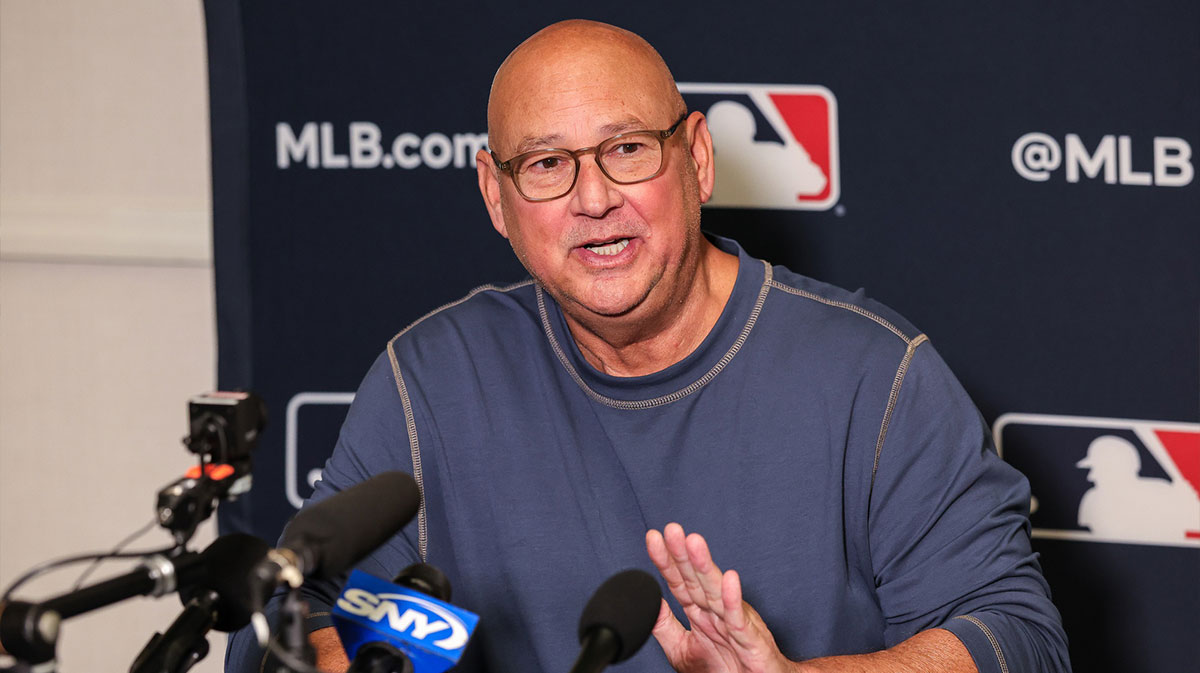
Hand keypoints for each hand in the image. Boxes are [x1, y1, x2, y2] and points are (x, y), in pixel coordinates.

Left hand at [645, 523, 795, 672]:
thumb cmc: (723, 669)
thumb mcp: (682, 648)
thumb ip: (664, 624)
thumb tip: (645, 599)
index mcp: (700, 612)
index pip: (679, 582)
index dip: (666, 561)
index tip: (653, 538)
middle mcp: (716, 612)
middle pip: (696, 579)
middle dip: (683, 554)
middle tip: (671, 530)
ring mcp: (733, 623)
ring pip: (716, 591)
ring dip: (705, 566)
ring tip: (694, 542)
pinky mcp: (750, 639)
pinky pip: (740, 619)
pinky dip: (733, 599)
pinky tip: (729, 579)